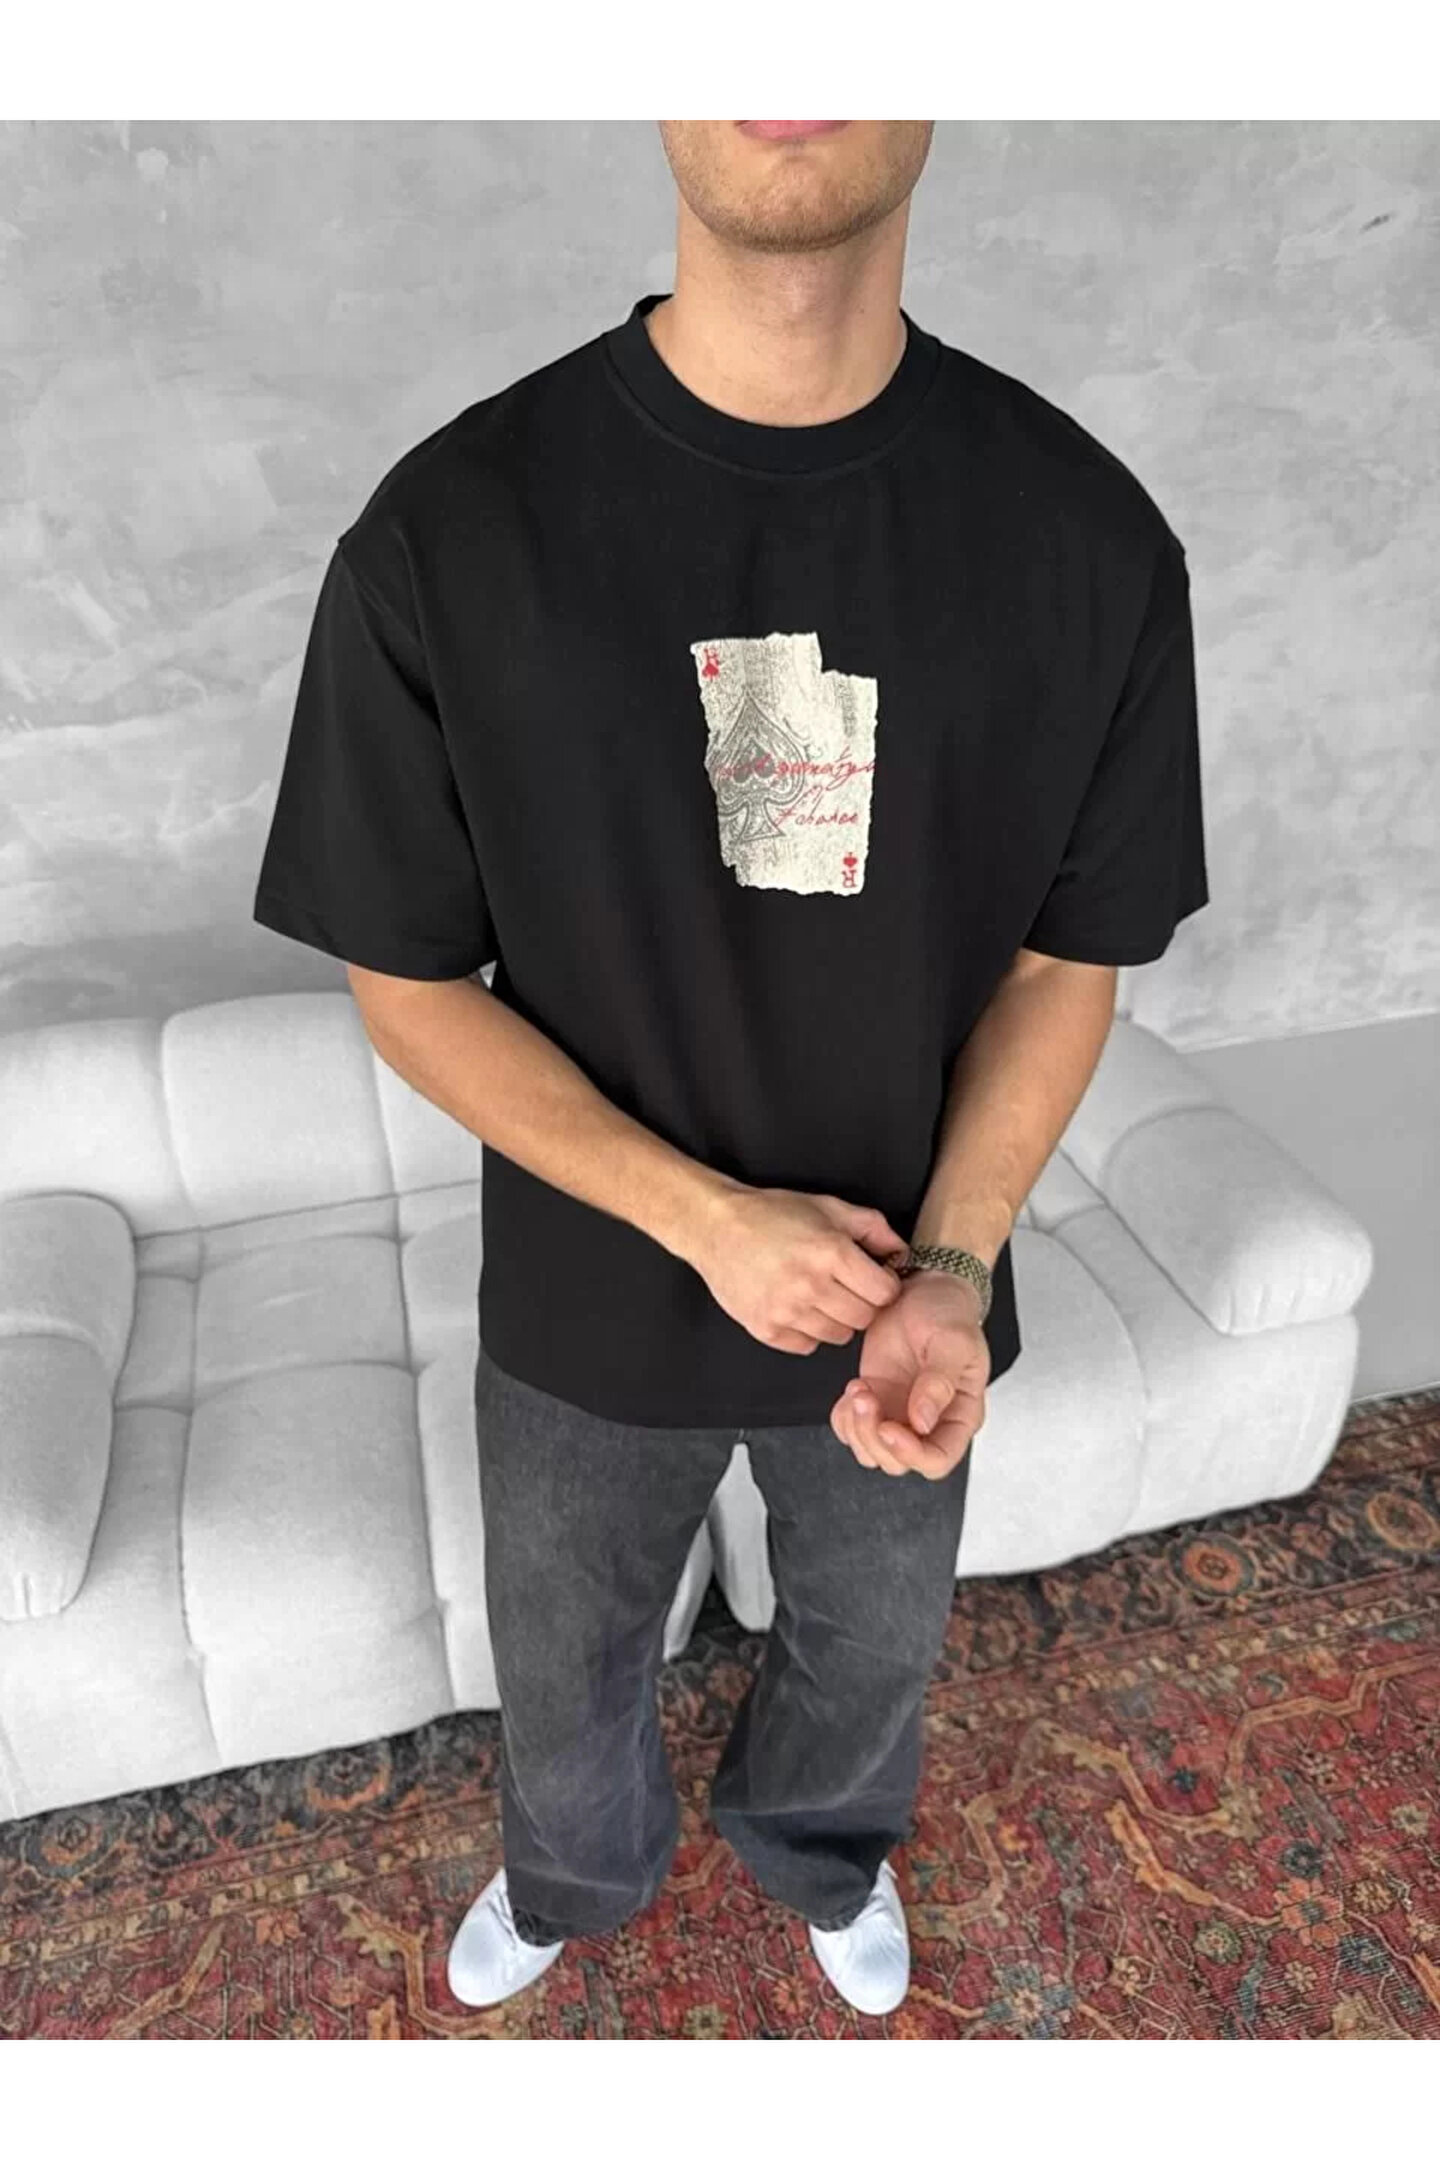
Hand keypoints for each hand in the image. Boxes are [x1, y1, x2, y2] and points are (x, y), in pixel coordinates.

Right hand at [686, 1179, 906, 1353]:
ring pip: (839, 1336)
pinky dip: (808, 1331)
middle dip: (863, 1303)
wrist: (716, 1228)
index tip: (873, 1278)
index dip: (884, 1285)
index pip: (885, 1293)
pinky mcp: (766, 1329)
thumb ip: (873, 1228)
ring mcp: (786, 1311)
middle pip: (865, 1318)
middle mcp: (811, 1285)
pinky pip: (808, 1346)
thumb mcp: (829, 1207)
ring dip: (837, 1319)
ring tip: (820, 1295)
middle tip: (846, 1286)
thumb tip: (903, 1253)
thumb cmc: (773, 1215)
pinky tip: (797, 1306)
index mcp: (831, 1253)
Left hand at [831, 1267, 988, 1478]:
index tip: (888, 1427)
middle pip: (897, 1462)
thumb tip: (922, 1422)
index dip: (910, 1455)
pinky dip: (844, 1418)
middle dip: (873, 1436)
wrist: (924, 1288)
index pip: (937, 1460)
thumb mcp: (953, 1342)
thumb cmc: (949, 1313)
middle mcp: (929, 1423)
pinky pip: (851, 1430)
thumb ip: (939, 1383)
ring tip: (859, 1388)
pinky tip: (853, 1389)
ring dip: (856, 1427)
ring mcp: (898, 1414)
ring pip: (871, 1451)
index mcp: (959, 1415)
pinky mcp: (875, 1400)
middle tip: (866, 1396)